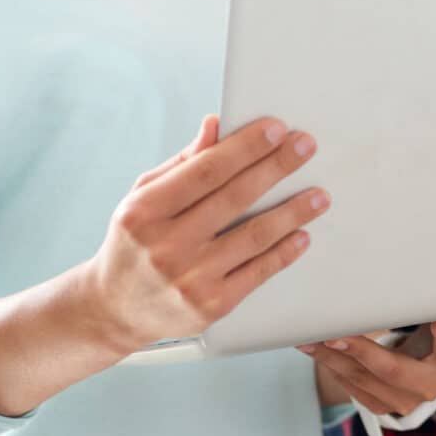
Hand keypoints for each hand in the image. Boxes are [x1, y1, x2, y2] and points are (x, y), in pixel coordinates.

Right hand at [84, 115, 328, 354]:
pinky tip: (302, 235)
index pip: (205, 170)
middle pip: (235, 198)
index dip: (245, 147)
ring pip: (254, 236)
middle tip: (305, 148)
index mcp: (145, 211)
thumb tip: (216, 126)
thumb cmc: (134, 245)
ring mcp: (191, 278)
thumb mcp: (143, 199)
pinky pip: (258, 273)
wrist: (117, 309)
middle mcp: (167, 245)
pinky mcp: (212, 305)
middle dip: (276, 168)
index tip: (275, 129)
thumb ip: (182, 164)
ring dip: (293, 213)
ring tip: (319, 195)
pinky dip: (284, 252)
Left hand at [302, 307, 435, 414]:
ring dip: (335, 357)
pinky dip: (328, 363)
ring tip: (313, 335)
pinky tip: (310, 344)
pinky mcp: (375, 401)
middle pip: (394, 372)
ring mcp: (398, 398)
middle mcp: (426, 387)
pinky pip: (348, 384)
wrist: (422, 368)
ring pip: (363, 378)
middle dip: (364, 352)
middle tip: (339, 333)